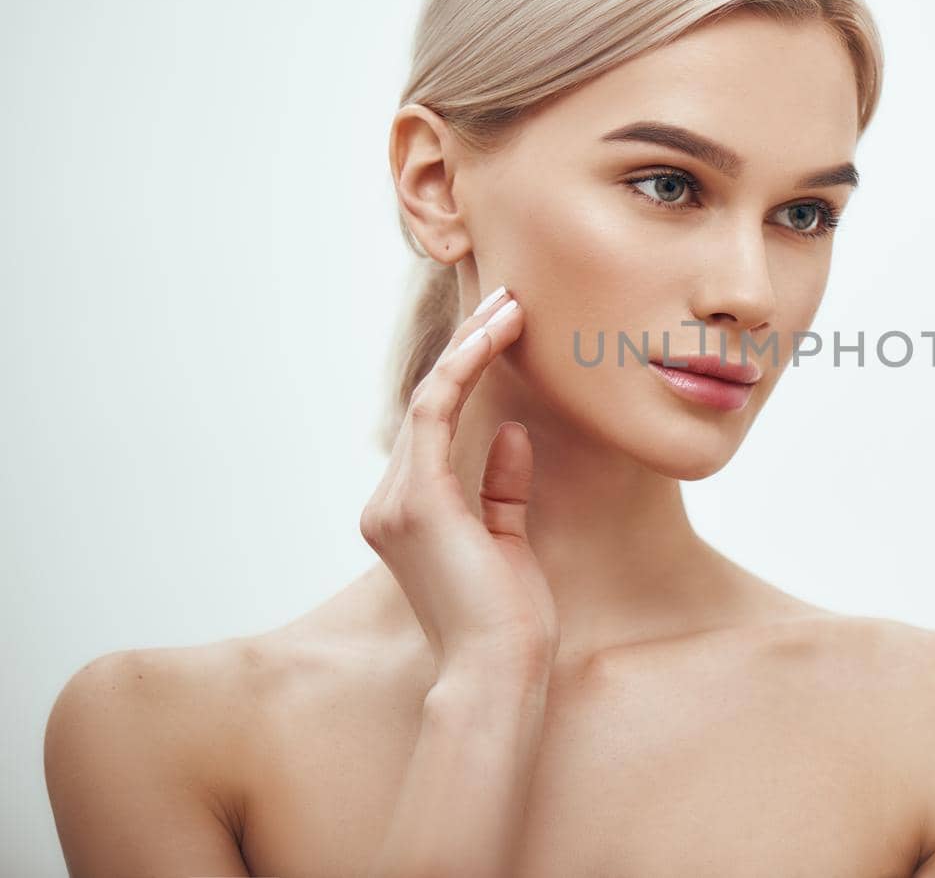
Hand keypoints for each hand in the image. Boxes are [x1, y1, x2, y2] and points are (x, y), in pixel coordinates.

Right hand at [360, 284, 558, 681]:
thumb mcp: (508, 539)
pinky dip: (465, 367)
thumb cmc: (509, 618)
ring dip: (470, 346)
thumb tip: (509, 432)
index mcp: (407, 516)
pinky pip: (437, 411)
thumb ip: (501, 487)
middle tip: (509, 300)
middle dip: (468, 347)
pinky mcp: (417, 498)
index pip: (433, 428)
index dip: (465, 374)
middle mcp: (388, 504)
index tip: (504, 332)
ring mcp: (395, 501)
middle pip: (427, 405)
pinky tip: (495, 336)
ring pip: (429, 399)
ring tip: (510, 306)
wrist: (500, 669)